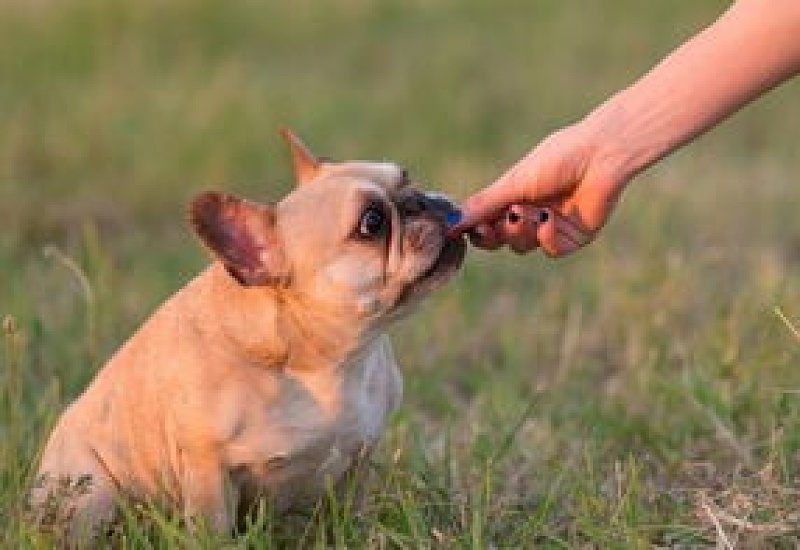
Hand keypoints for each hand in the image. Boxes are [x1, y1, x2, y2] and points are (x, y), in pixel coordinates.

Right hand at [453, 122, 627, 256]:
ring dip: (520, 230)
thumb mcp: (513, 183)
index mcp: (512, 197)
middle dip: (493, 235)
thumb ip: (482, 205)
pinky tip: (549, 219)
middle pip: (499, 240)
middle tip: (491, 226)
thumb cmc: (557, 159)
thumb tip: (449, 225)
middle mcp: (529, 213)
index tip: (467, 228)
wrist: (601, 156)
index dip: (475, 229)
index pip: (484, 223)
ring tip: (528, 210)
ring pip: (521, 246)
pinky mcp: (572, 238)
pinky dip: (546, 237)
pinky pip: (550, 250)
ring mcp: (550, 227)